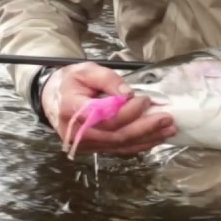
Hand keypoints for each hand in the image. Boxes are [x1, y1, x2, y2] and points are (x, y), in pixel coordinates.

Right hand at [42, 62, 177, 155]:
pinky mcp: (93, 148)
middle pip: (116, 135)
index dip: (128, 112)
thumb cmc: (70, 82)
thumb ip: (107, 79)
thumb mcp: (86, 71)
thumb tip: (128, 94)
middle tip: (167, 119)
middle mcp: (78, 133)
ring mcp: (85, 144)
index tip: (145, 100)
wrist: (52, 98)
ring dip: (147, 139)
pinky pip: (118, 149)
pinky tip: (154, 138)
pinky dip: (138, 145)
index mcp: (73, 111)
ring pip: (120, 146)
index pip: (105, 117)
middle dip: (145, 128)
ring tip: (168, 130)